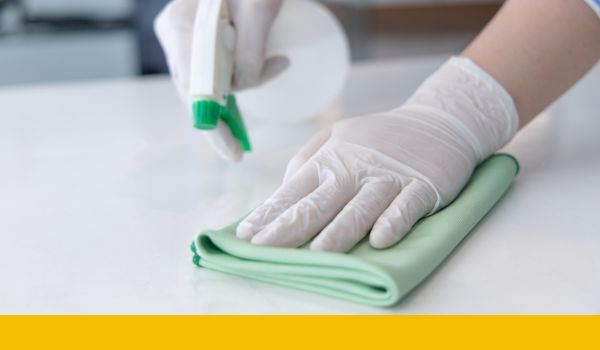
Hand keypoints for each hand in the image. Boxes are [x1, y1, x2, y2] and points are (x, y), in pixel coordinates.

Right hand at [154, 0, 283, 161]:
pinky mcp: (199, 37)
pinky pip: (212, 69)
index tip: (231, 151)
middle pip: (195, 91)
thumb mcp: (260, 6)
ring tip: (267, 86)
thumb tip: (242, 88)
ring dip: (235, 95)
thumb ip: (251, 49)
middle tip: (239, 150)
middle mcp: (176, 34)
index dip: (211, 125)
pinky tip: (261, 78)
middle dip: (221, 119)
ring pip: (205, 82)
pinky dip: (235, 80)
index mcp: (181, 25)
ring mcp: (185, 37)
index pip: (192, 89)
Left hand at [236, 57, 518, 251]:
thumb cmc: (379, 137)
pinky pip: (406, 207)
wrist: (438, 121)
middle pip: (318, 203)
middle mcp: (354, 169)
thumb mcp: (337, 136)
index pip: (293, 191)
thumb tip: (281, 191)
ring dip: (338, 232)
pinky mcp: (423, 186)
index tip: (245, 236)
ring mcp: (389, 178)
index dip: (269, 214)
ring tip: (317, 254)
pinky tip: (380, 241)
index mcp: (330, 159)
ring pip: (360, 208)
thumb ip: (307, 160)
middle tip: (264, 250)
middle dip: (289, 228)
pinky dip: (393, 222)